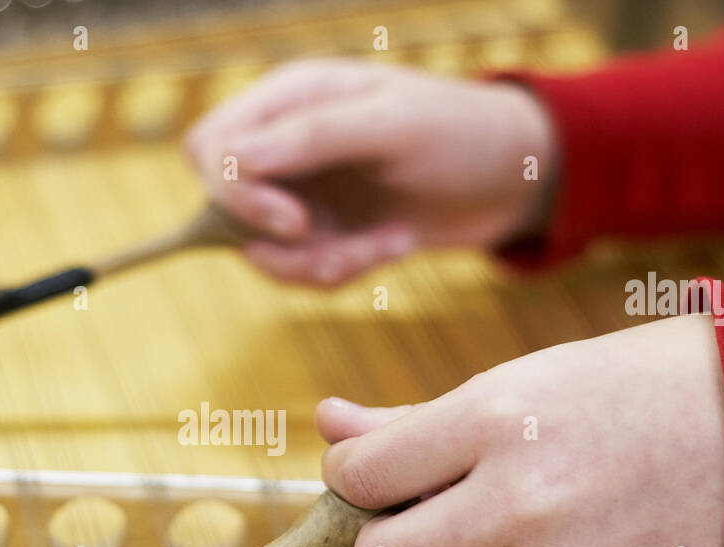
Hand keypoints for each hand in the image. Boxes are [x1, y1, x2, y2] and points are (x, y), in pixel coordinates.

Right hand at [185, 59, 555, 286]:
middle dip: (276, 242)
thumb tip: (235, 159)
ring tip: (387, 245)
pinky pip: (300, 272)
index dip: (235, 192)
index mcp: (291, 97)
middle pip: (223, 207)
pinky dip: (344, 272)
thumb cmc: (459, 132)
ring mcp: (300, 192)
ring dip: (320, 265)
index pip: (212, 147)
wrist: (511, 178)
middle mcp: (284, 145)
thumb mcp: (393, 125)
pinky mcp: (323, 234)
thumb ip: (313, 137)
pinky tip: (395, 245)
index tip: (292, 221)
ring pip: (261, 251)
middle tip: (332, 249)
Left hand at [317, 314, 723, 546]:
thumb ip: (410, 419)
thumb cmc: (618, 392)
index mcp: (491, 421)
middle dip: (377, 538)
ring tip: (467, 534)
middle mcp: (518, 500)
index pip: (360, 475)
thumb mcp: (514, 382)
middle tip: (404, 516)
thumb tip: (328, 426)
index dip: (349, 474)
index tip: (368, 470)